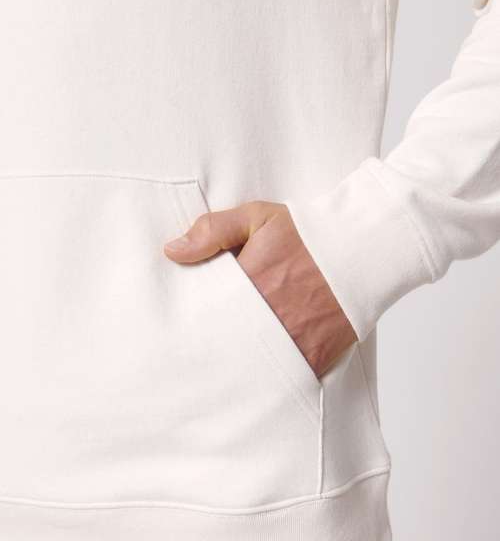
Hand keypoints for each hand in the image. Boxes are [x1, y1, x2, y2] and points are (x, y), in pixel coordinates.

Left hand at [164, 201, 356, 377]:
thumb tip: (172, 252)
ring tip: (215, 372)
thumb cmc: (307, 233)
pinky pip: (282, 379)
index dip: (190, 319)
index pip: (202, 310)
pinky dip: (267, 380)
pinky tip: (252, 381)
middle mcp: (264, 317)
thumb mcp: (257, 217)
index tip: (180, 325)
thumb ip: (213, 231)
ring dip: (233, 367)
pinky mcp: (312, 358)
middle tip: (188, 357)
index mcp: (245, 284)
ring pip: (247, 366)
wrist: (360, 251)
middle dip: (206, 348)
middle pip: (221, 344)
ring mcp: (289, 341)